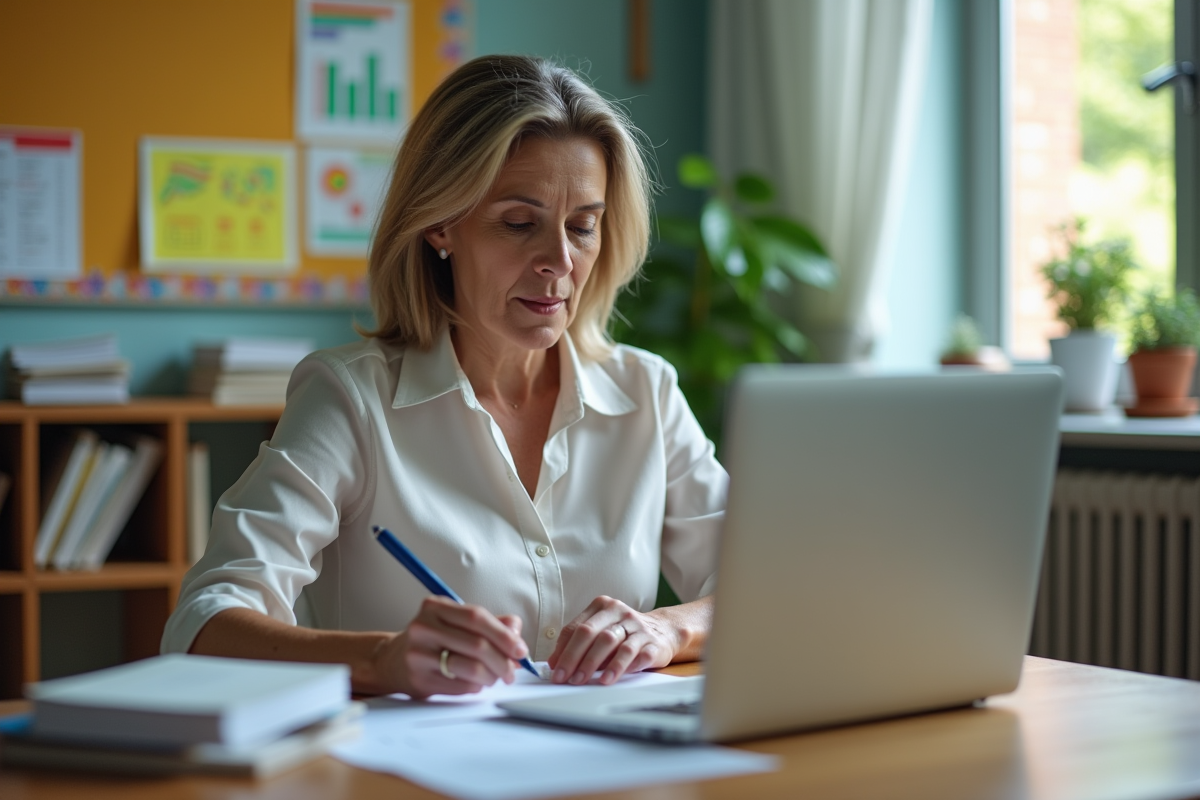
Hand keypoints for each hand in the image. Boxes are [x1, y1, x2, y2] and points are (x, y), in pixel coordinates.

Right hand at [373, 596, 528, 698]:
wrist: (393, 661)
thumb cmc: (433, 639)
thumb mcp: (456, 622)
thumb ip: (489, 623)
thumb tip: (516, 631)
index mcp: (435, 607)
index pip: (477, 617)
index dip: (504, 635)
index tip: (520, 649)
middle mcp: (423, 628)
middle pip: (477, 645)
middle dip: (503, 660)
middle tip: (512, 670)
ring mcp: (419, 655)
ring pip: (471, 669)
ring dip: (492, 676)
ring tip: (495, 677)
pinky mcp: (419, 680)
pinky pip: (461, 687)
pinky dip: (477, 687)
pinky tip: (475, 683)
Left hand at [547, 596, 678, 685]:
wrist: (664, 631)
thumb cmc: (625, 634)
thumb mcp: (602, 631)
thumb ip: (579, 643)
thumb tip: (555, 663)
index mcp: (603, 606)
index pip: (576, 627)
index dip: (563, 649)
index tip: (554, 669)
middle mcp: (620, 612)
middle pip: (591, 633)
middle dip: (575, 657)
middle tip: (566, 678)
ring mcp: (637, 626)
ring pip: (612, 643)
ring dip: (595, 663)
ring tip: (584, 681)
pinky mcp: (652, 643)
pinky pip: (635, 654)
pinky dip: (620, 667)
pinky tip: (610, 678)